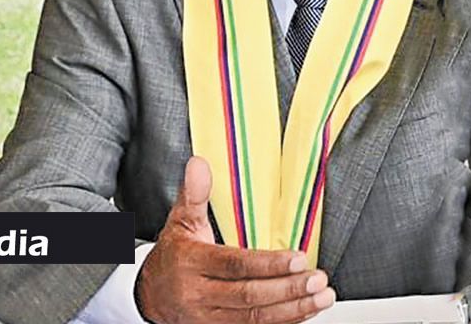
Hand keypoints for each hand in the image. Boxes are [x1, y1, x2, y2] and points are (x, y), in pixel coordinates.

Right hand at [135, 156, 336, 323]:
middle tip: (318, 279)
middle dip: (288, 289)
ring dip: (292, 310)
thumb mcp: (180, 222)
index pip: (235, 265)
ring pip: (254, 319)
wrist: (149, 295)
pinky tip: (304, 312)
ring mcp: (207, 319)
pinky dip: (283, 323)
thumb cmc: (173, 256)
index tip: (298, 258)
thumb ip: (194, 194)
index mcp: (192, 263)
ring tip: (321, 297)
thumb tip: (199, 163)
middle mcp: (198, 295)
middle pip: (248, 296)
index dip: (268, 264)